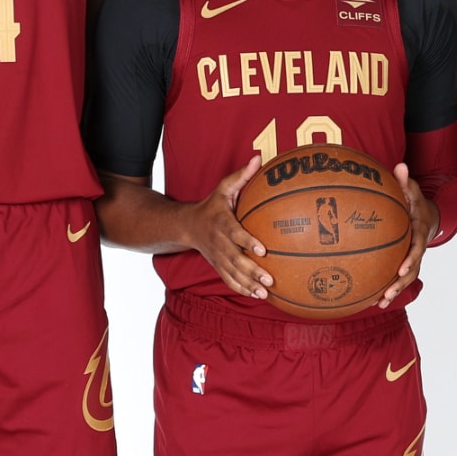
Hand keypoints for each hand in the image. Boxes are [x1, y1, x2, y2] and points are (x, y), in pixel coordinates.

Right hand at [184, 157, 275, 299]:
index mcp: (221, 223)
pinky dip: (241, 289)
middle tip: (269, 279)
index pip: (235, 233)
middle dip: (252, 270)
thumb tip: (259, 159)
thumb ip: (241, 176)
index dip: (247, 241)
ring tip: (265, 293)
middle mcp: (218, 242)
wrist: (186, 225)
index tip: (263, 249)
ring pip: (232, 273)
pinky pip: (228, 280)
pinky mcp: (217, 266)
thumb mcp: (223, 188)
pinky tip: (257, 296)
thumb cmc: (212, 205)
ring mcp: (217, 257)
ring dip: (249, 284)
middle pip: (235, 259)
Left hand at [379, 162, 441, 306]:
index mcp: (419, 232)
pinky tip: (372, 300)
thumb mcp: (412, 189)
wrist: (427, 216)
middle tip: (387, 294)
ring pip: (406, 278)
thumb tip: (400, 165)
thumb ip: (405, 180)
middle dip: (400, 284)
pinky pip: (397, 278)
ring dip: (394, 291)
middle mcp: (418, 248)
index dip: (411, 259)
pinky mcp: (405, 263)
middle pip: (412, 269)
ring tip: (380, 304)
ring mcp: (413, 258)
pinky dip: (387, 288)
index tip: (402, 268)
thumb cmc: (414, 201)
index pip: (417, 247)